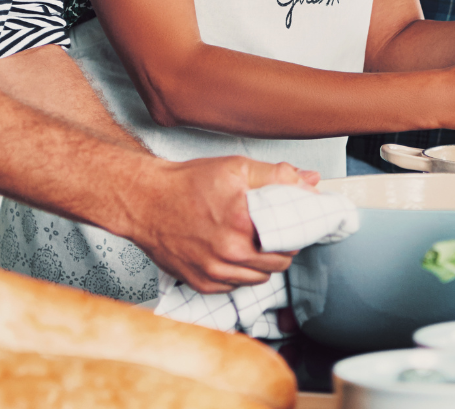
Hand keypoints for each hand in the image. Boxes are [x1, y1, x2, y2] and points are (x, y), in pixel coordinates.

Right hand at [124, 156, 304, 293]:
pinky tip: (231, 254)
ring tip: (252, 243)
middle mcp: (229, 254)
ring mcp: (214, 272)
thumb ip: (276, 175)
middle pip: (278, 263)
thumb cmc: (186, 184)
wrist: (145, 201)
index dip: (294, 233)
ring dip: (261, 264)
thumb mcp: (235, 168)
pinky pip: (234, 286)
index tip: (291, 226)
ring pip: (258, 278)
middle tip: (273, 233)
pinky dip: (238, 273)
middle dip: (280, 249)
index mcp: (242, 224)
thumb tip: (309, 181)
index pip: (290, 241)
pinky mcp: (201, 283)